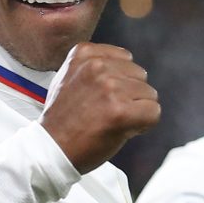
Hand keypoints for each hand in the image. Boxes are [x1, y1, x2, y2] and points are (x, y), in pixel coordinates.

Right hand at [39, 43, 159, 173]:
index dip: (120, 81)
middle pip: (140, 76)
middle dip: (130, 95)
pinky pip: (153, 112)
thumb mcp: (70, 76)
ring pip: (149, 94)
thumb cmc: (64, 118)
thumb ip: (95, 66)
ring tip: (112, 122)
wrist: (51, 149)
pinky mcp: (121, 111)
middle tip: (107, 113)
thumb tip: (128, 65)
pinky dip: (144, 125)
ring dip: (136, 111)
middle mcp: (98, 66)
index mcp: (85, 53)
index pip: (126, 59)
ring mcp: (110, 88)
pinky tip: (123, 130)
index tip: (102, 97)